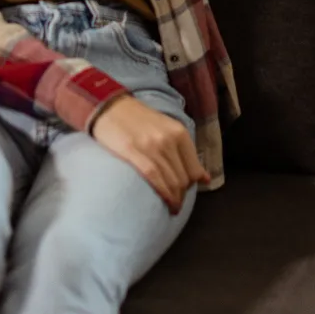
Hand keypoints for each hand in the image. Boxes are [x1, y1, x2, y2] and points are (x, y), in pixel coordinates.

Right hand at [91, 95, 208, 212]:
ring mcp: (152, 147)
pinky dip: (163, 195)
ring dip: (174, 199)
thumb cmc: (138, 119)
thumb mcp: (166, 128)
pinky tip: (165, 203)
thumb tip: (204, 178)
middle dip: (182, 195)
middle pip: (183, 178)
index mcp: (179, 132)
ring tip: (171, 207)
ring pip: (171, 182)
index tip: (185, 192)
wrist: (109, 107)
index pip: (194, 169)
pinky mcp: (134, 153)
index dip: (192, 185)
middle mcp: (169, 139)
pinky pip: (155, 180)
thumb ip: (184, 150)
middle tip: (176, 202)